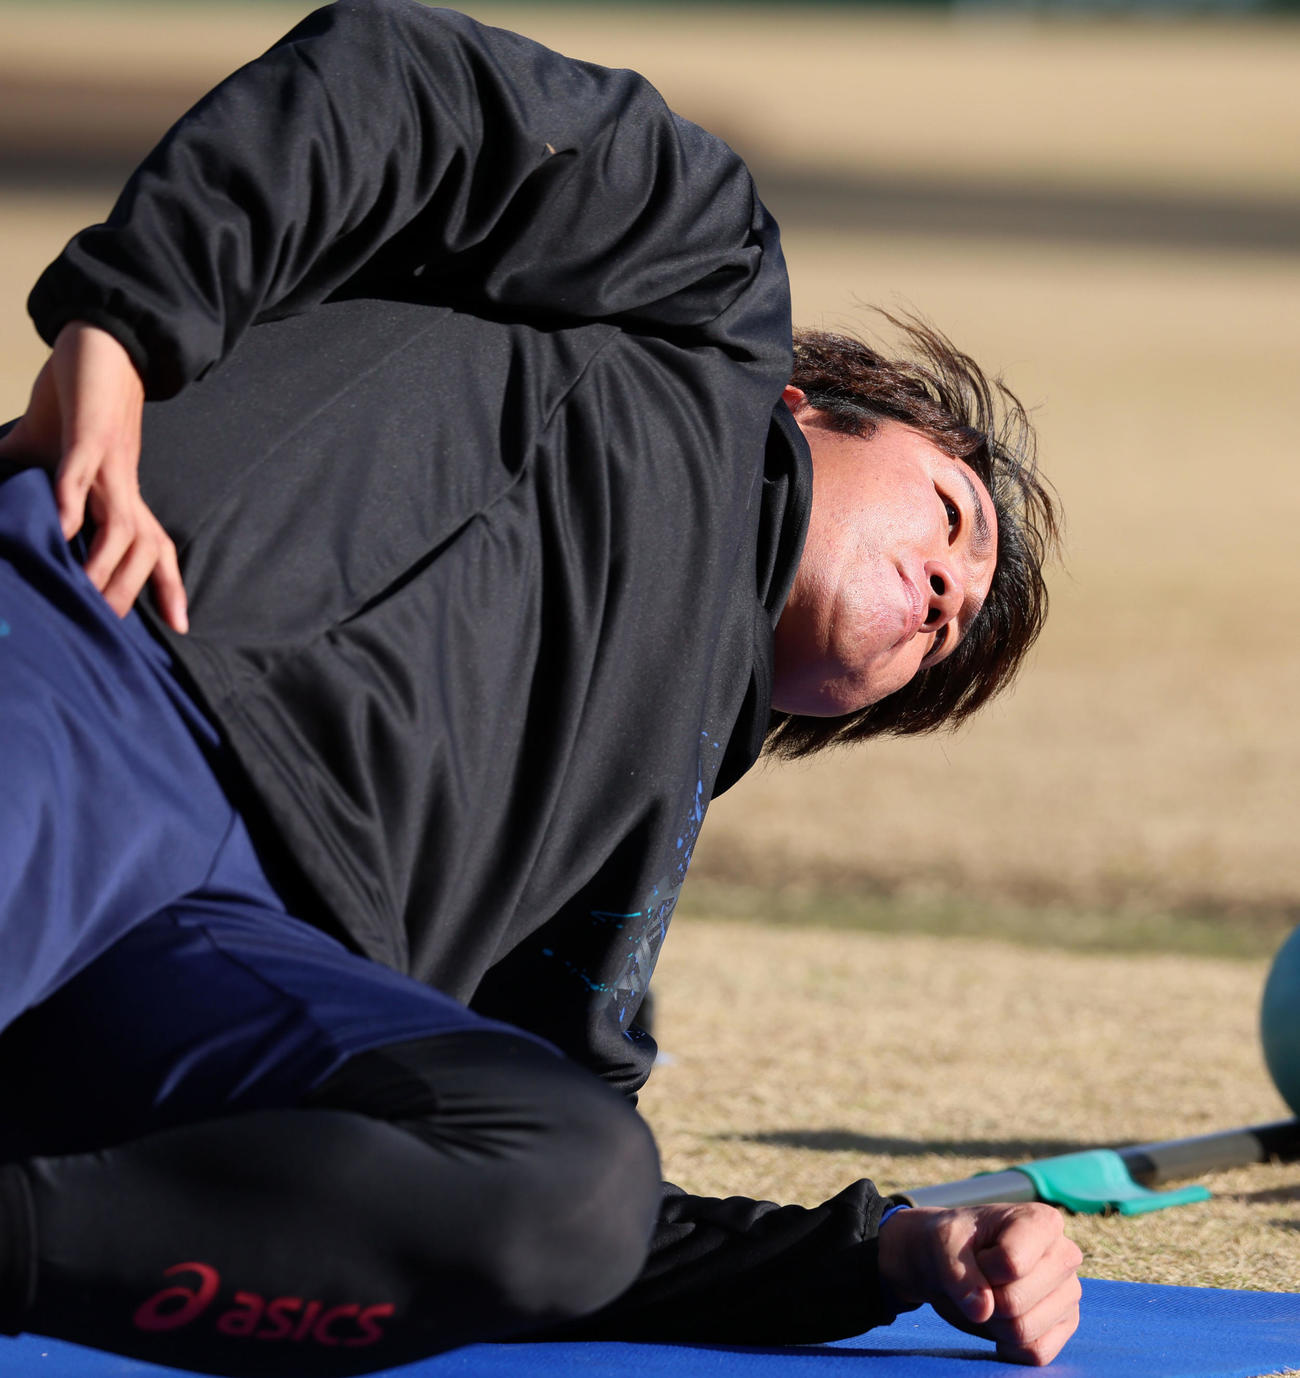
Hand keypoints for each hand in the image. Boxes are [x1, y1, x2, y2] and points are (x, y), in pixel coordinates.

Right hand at [0, 321, 187, 630]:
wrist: (98, 342)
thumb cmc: (79, 403)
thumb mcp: (53, 454)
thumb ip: (33, 484)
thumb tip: (7, 506)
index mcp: (122, 492)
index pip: (156, 547)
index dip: (170, 586)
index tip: (181, 627)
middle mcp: (124, 484)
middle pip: (143, 547)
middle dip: (131, 588)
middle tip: (109, 628)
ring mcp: (110, 460)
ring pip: (121, 521)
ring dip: (107, 559)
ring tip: (86, 592)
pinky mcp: (89, 432)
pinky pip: (82, 471)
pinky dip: (72, 499)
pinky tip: (60, 527)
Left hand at [878, 1203, 1081, 1365]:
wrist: (956, 1262)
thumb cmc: (955, 1243)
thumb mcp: (943, 1242)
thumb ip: (956, 1273)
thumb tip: (982, 1311)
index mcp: (1042, 1221)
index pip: (1011, 1263)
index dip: (982, 1267)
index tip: (977, 1253)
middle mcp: (1066, 1255)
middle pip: (1015, 1302)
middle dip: (985, 1298)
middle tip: (980, 1279)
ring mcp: (1070, 1292)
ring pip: (1025, 1331)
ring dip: (994, 1322)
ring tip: (991, 1296)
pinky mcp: (1067, 1325)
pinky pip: (1037, 1353)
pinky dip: (1009, 1345)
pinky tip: (1002, 1321)